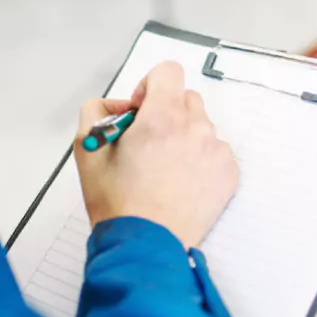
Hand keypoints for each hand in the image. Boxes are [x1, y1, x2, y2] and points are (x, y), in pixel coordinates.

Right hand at [75, 61, 238, 248]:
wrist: (146, 245)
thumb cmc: (118, 202)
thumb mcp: (87, 149)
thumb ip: (96, 111)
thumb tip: (119, 105)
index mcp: (162, 118)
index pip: (168, 72)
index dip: (150, 86)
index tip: (141, 109)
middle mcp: (195, 129)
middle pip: (186, 99)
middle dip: (167, 113)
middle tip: (148, 144)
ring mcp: (216, 151)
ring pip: (202, 127)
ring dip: (184, 137)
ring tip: (164, 170)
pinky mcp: (228, 173)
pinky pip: (216, 152)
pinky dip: (200, 160)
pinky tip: (181, 183)